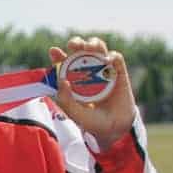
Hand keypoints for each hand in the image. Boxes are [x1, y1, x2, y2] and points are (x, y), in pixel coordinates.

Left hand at [49, 37, 135, 151]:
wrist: (114, 129)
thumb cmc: (91, 121)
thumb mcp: (75, 113)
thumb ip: (66, 99)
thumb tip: (62, 80)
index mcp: (73, 79)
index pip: (63, 62)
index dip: (58, 55)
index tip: (54, 51)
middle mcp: (87, 71)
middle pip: (80, 50)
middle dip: (76, 43)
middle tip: (74, 45)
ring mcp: (103, 70)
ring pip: (99, 49)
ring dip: (94, 43)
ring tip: (90, 47)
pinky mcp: (119, 73)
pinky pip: (116, 58)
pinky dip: (112, 56)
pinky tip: (107, 60)